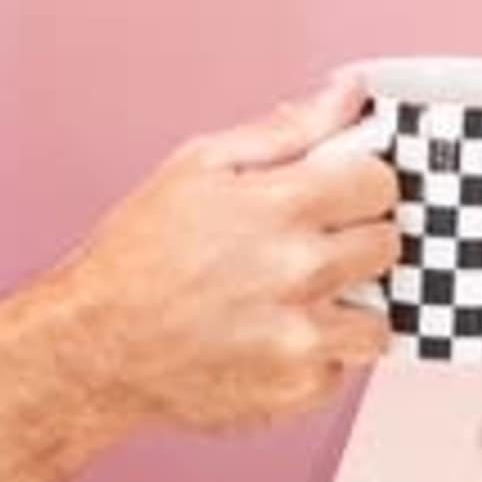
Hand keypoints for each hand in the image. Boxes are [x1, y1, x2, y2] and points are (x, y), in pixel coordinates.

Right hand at [67, 84, 397, 431]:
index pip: (380, 182)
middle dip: (357, 242)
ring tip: (296, 301)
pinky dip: (318, 357)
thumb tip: (349, 94)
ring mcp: (302, 335)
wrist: (94, 347)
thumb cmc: (136, 257)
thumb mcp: (199, 166)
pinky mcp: (298, 387)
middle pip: (388, 245)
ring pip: (380, 317)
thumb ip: (287, 130)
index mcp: (280, 206)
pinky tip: (272, 338)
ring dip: (349, 308)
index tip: (338, 197)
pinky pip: (345, 367)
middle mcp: (300, 271)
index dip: (359, 185)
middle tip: (309, 249)